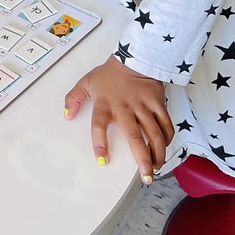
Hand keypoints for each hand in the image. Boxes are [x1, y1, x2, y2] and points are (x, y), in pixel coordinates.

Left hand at [65, 56, 172, 182]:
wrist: (134, 59)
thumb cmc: (109, 75)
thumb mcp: (86, 83)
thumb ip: (73, 98)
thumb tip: (66, 115)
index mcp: (105, 105)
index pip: (99, 125)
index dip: (99, 143)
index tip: (102, 161)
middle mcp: (125, 108)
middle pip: (134, 136)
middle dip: (141, 157)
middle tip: (145, 176)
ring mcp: (143, 106)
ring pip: (154, 134)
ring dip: (157, 153)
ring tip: (156, 168)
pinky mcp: (158, 103)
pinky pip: (165, 124)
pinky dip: (167, 138)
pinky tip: (165, 148)